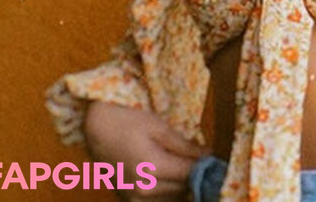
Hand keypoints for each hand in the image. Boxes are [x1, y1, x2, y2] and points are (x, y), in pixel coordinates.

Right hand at [83, 100, 208, 200]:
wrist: (97, 129)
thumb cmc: (129, 122)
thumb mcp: (159, 127)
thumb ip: (185, 146)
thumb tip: (209, 155)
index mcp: (153, 168)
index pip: (190, 174)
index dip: (207, 167)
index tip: (217, 160)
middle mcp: (144, 189)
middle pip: (183, 189)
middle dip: (196, 176)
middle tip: (203, 161)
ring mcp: (134, 198)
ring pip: (172, 198)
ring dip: (182, 187)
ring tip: (186, 167)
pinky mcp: (129, 200)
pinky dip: (168, 193)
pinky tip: (170, 177)